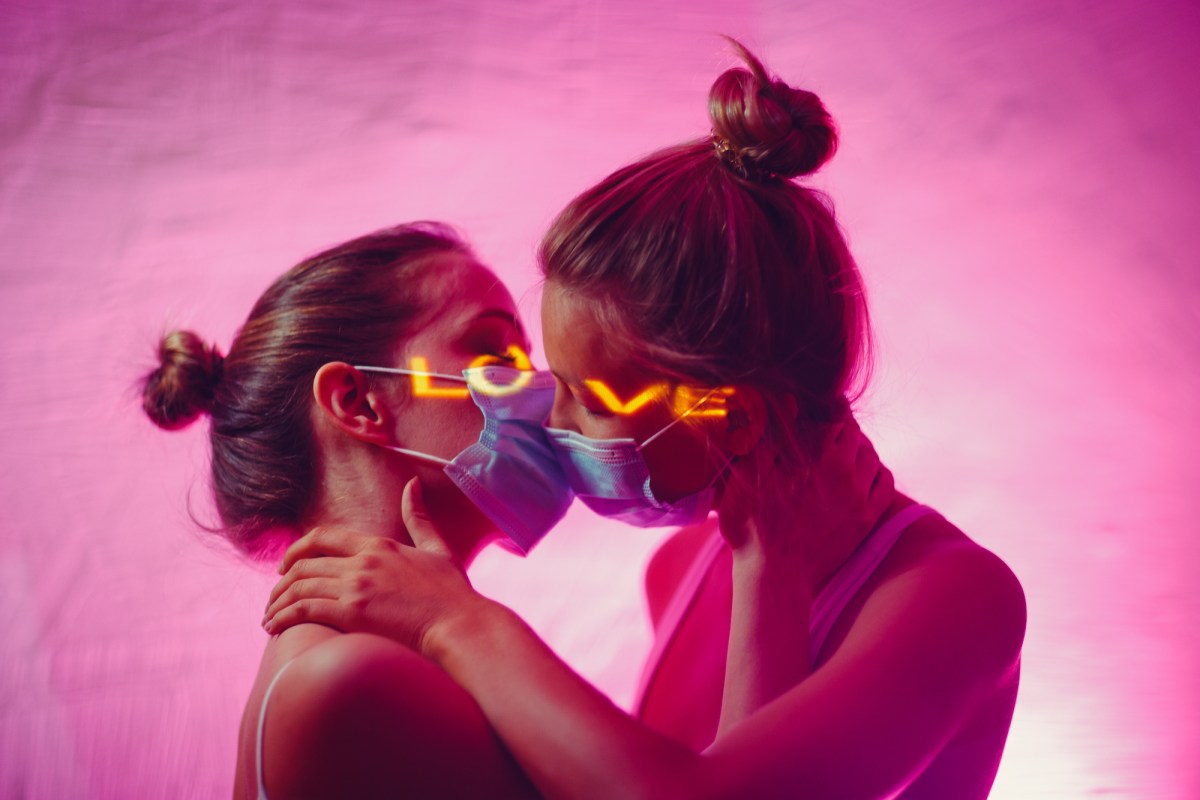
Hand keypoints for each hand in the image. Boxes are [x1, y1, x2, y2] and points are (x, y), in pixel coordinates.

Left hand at [263, 478, 479, 654]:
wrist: (460, 624)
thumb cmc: (452, 593)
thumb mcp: (437, 548)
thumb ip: (419, 517)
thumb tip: (412, 484)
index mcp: (378, 544)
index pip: (323, 537)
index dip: (297, 549)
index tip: (286, 566)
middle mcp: (362, 561)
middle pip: (304, 564)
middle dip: (282, 581)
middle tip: (274, 596)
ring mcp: (357, 586)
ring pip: (299, 587)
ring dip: (277, 602)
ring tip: (270, 617)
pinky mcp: (353, 613)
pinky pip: (304, 610)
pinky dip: (283, 617)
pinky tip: (275, 628)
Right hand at [721, 414, 894, 590]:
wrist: (775, 574)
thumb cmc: (753, 525)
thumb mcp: (747, 475)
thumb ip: (768, 436)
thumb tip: (789, 402)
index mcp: (816, 454)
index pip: (835, 415)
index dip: (829, 406)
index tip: (823, 404)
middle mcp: (844, 470)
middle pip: (855, 433)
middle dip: (843, 426)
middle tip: (830, 426)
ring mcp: (859, 496)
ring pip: (872, 456)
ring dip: (860, 447)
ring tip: (845, 448)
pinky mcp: (866, 519)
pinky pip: (885, 484)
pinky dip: (878, 471)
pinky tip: (864, 472)